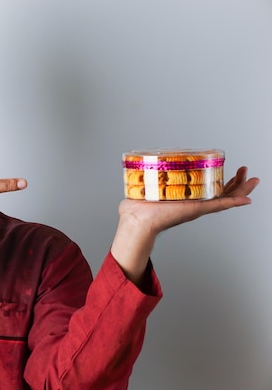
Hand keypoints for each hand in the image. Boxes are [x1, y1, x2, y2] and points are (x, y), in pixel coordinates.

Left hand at [111, 166, 258, 284]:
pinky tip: (247, 199)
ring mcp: (196, 208)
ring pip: (225, 199)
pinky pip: (219, 206)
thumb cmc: (137, 210)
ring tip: (252, 180)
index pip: (205, 190)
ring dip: (240, 190)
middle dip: (235, 183)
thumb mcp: (145, 192)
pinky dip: (234, 202)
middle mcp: (193, 204)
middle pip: (220, 193)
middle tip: (243, 171)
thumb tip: (136, 180)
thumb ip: (144, 186)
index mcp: (184, 199)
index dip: (217, 181)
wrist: (137, 220)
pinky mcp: (196, 210)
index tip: (225, 169)